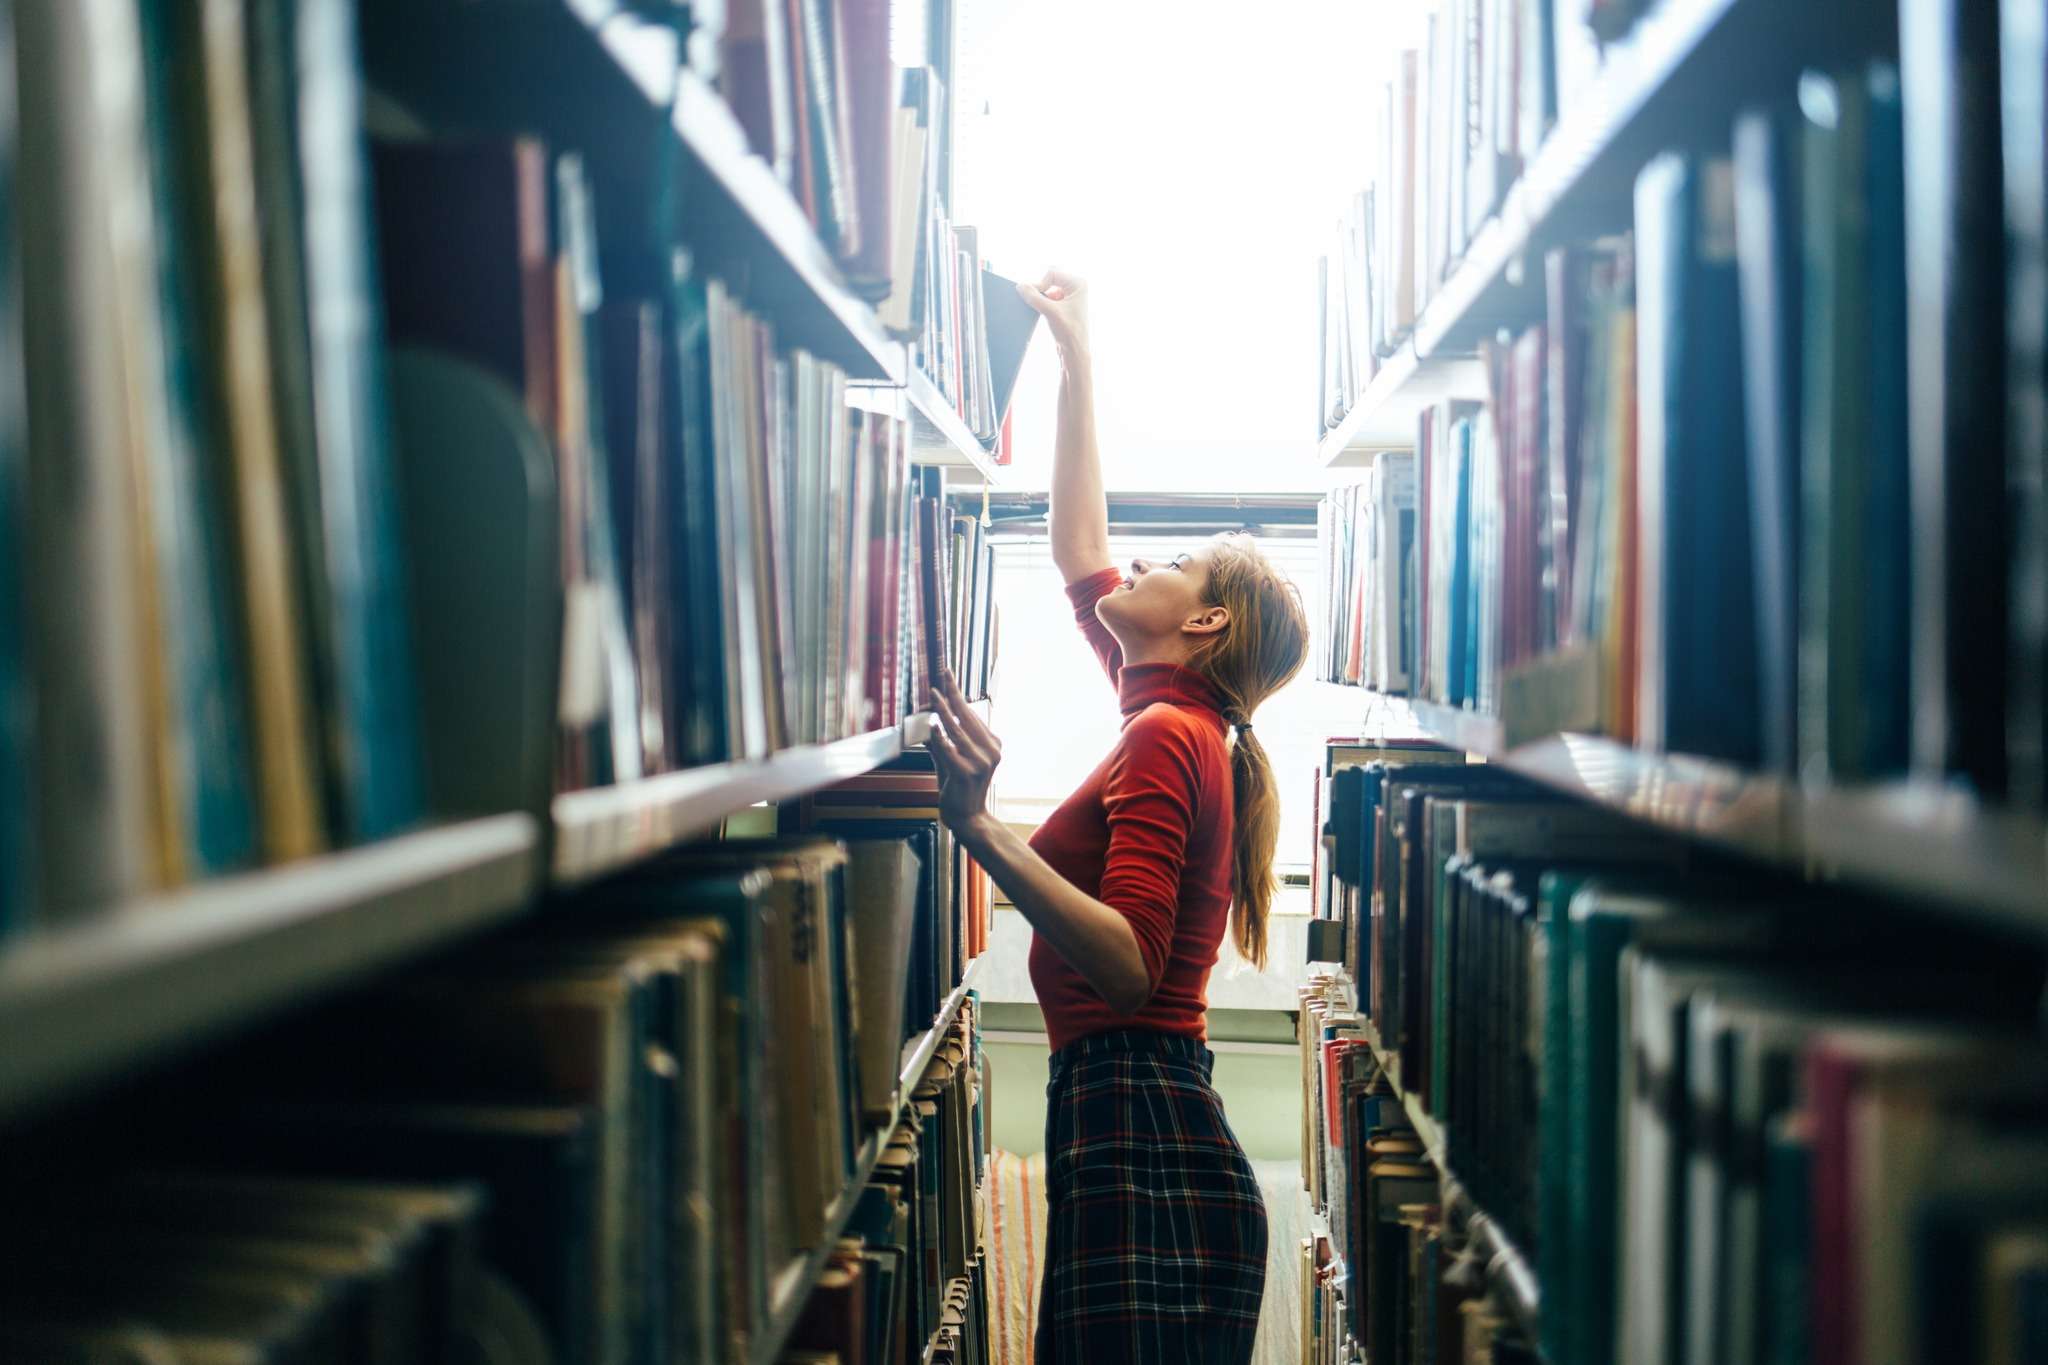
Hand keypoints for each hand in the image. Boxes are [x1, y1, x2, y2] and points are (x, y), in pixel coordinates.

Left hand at [927, 673, 1000, 834]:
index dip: (957, 694)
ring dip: (944, 710)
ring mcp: (981, 762)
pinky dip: (940, 736)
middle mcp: (991, 750)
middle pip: (967, 717)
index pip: (971, 714)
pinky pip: (950, 749)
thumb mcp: (951, 758)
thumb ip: (941, 739)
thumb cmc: (958, 786)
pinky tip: (932, 723)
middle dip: (953, 694)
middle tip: (942, 675)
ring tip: (933, 695)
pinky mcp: (967, 773)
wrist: (967, 817)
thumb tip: (925, 718)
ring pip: (958, 730)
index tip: (948, 674)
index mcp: (991, 744)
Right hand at [1016, 269, 1088, 354]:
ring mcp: (1069, 295)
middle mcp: (1075, 287)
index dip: (1040, 284)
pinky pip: (1047, 298)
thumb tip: (1019, 286)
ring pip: (1046, 289)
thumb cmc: (1069, 332)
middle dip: (1040, 290)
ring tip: (1043, 312)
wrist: (1075, 352)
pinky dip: (1041, 304)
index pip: (1051, 273)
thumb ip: (1034, 297)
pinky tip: (1042, 314)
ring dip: (1040, 298)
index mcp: (1079, 283)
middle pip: (1049, 279)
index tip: (1035, 299)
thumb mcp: (1050, 311)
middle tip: (1033, 302)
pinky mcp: (1063, 305)